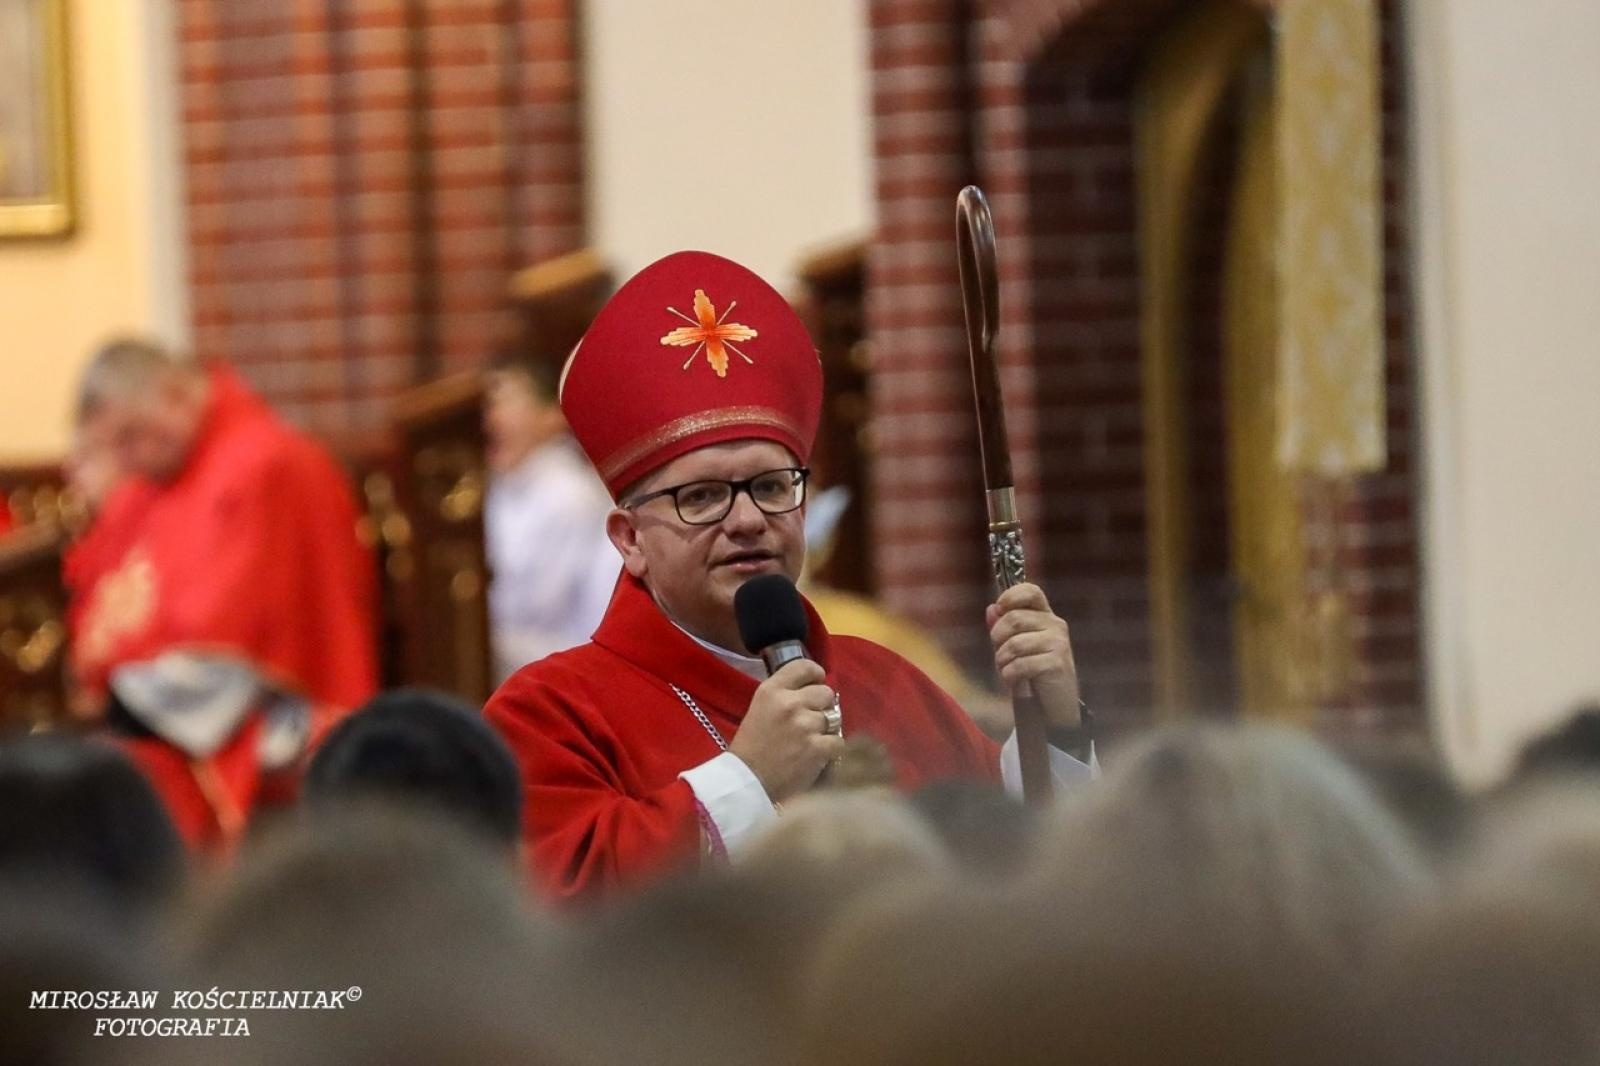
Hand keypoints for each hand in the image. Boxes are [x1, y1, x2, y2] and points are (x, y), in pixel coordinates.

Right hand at [729, 659, 845, 802]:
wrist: (747, 782)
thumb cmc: (751, 746)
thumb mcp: (760, 708)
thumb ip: (784, 695)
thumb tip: (813, 688)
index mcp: (772, 690)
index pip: (804, 666)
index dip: (815, 674)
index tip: (816, 683)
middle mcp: (790, 703)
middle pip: (826, 692)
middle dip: (822, 706)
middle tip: (812, 720)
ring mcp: (805, 725)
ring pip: (834, 717)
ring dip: (827, 728)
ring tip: (813, 740)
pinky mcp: (817, 748)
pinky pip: (838, 740)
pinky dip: (831, 748)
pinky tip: (819, 755)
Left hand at [986, 583, 1081, 728]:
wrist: (1052, 708)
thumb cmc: (1032, 674)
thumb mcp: (1014, 648)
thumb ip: (1003, 628)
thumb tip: (991, 608)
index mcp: (1045, 616)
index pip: (1031, 591)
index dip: (1011, 596)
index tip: (999, 608)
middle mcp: (1055, 625)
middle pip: (1014, 618)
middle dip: (998, 639)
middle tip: (1000, 655)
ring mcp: (1059, 643)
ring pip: (1014, 643)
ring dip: (1002, 661)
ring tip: (1007, 670)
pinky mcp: (1057, 664)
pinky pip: (1020, 664)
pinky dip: (1009, 675)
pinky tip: (1014, 681)